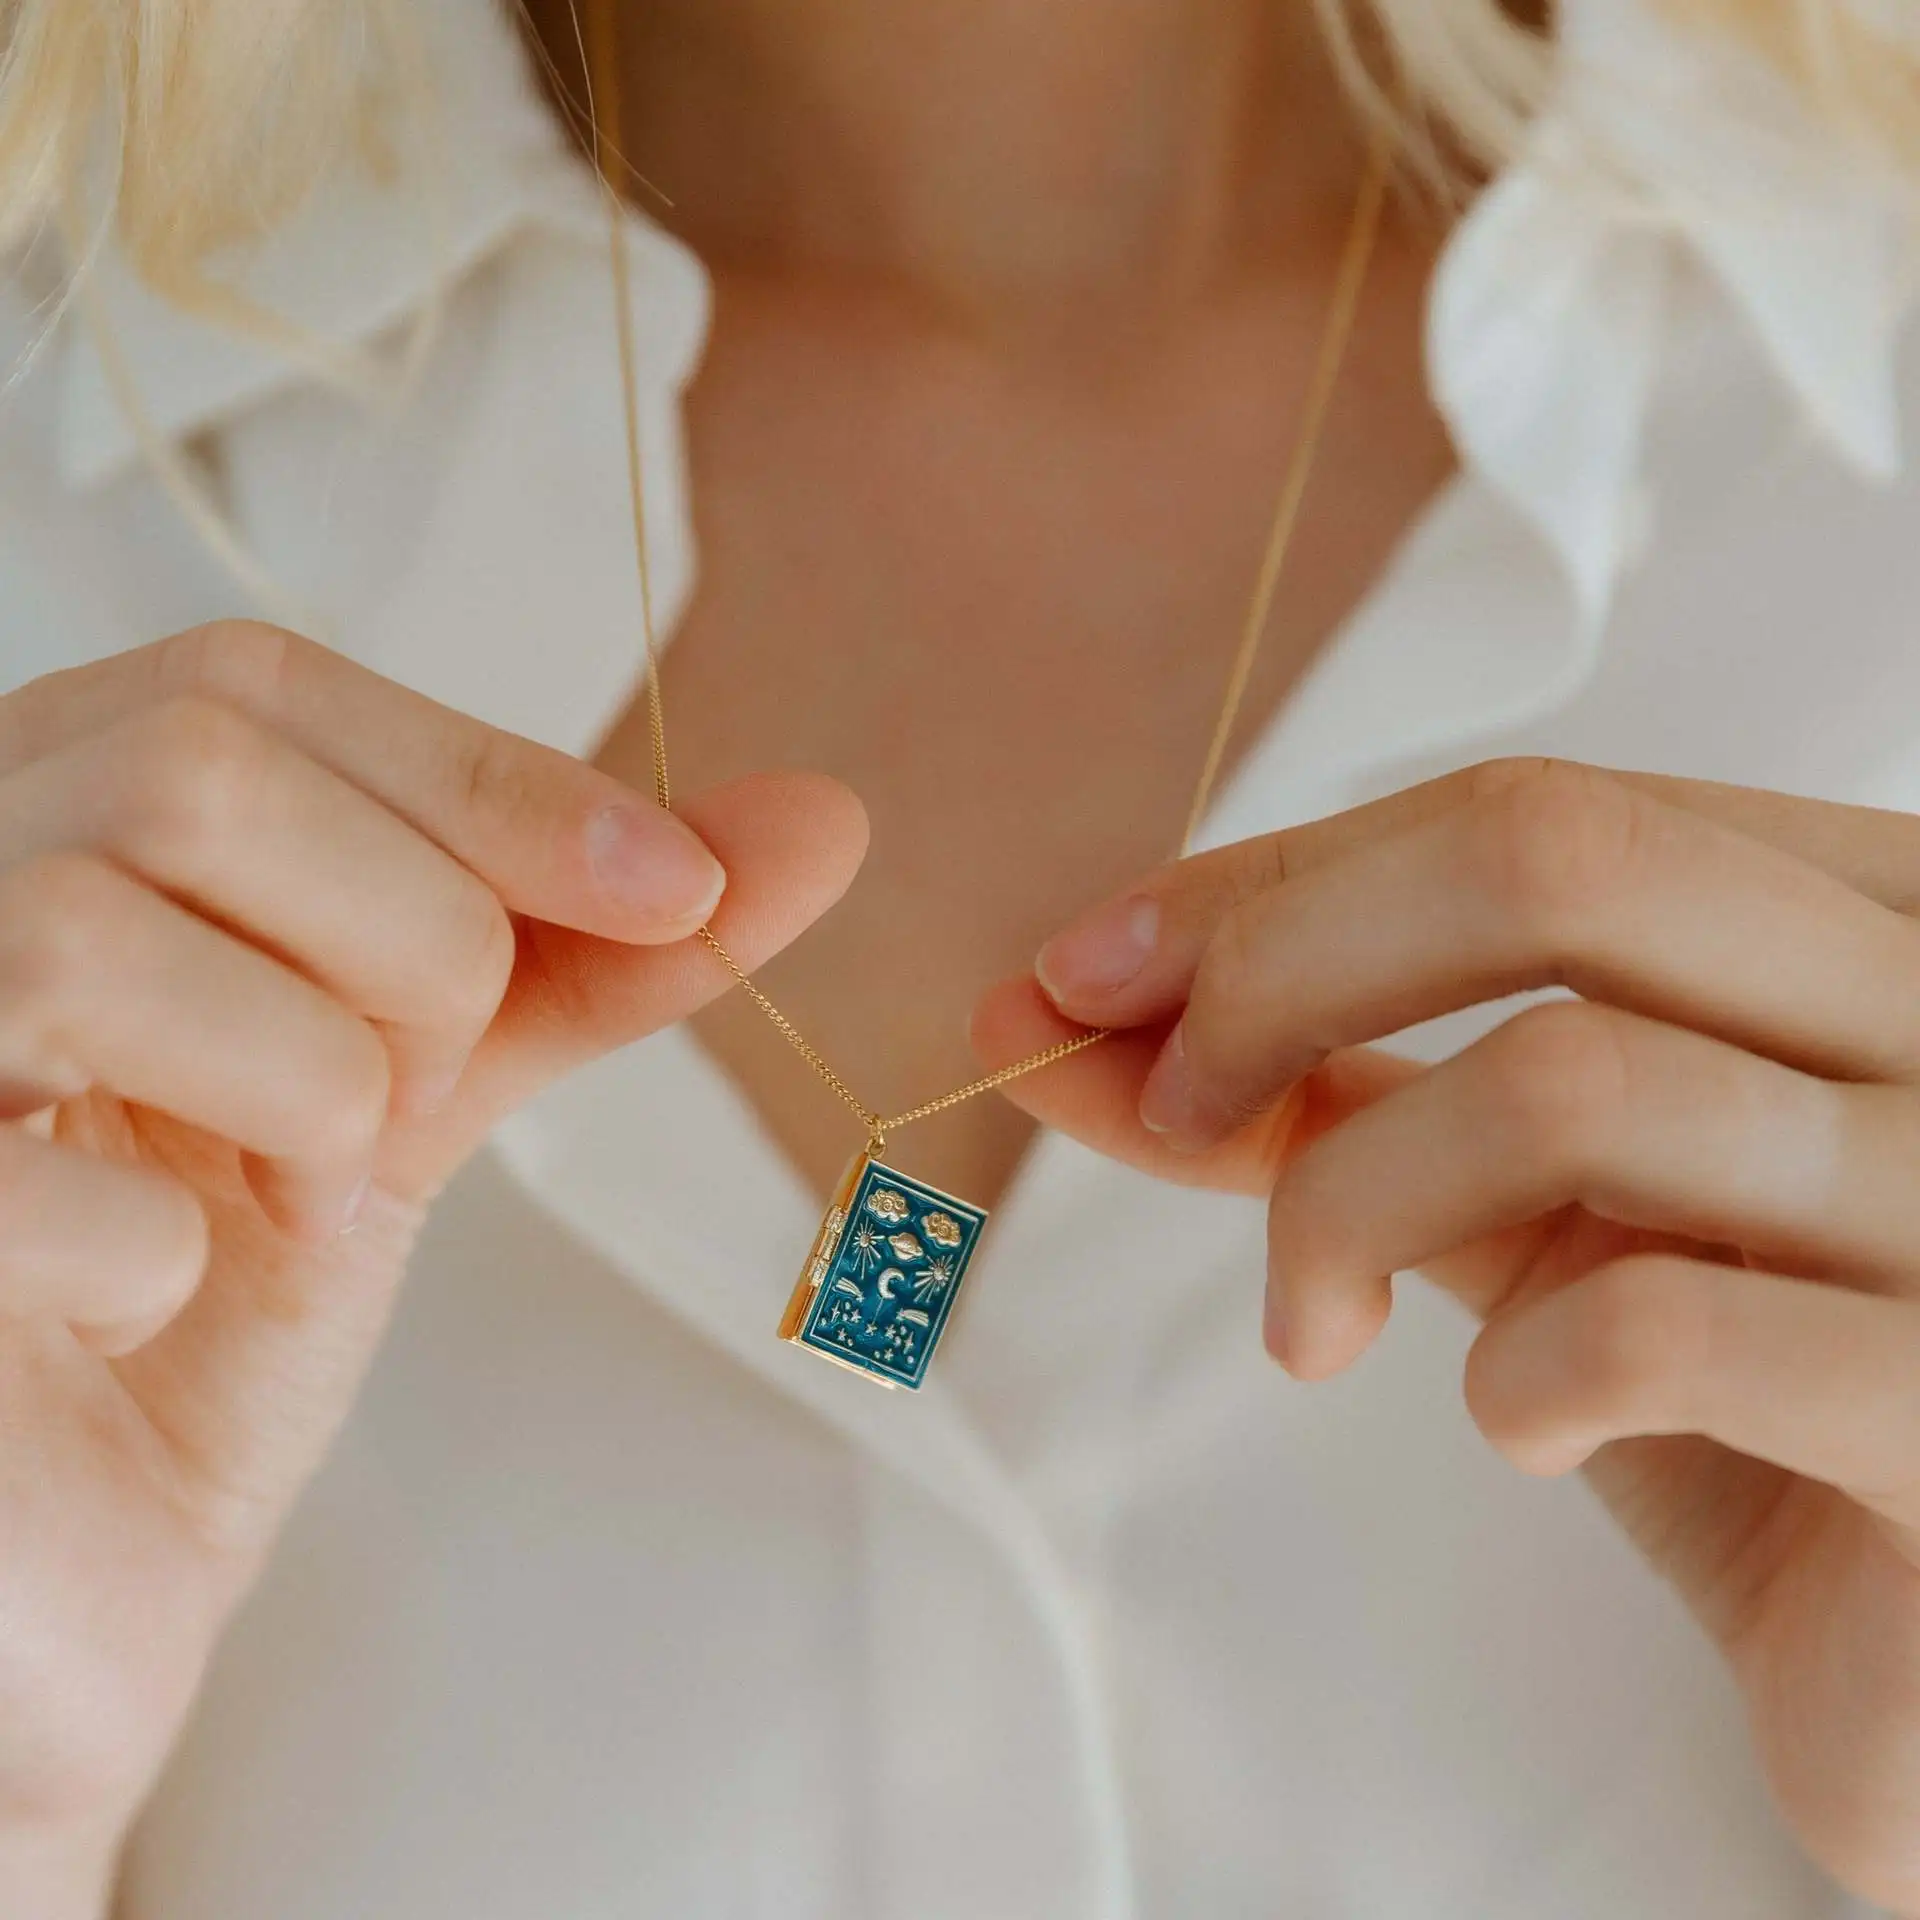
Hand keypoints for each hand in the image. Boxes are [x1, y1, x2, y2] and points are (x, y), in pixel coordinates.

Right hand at [0, 622, 865, 1915]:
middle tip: (412, 1097)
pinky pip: (31, 1198)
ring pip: (96, 936)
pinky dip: (158, 1266)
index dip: (489, 778)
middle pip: (199, 774)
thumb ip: (587, 954)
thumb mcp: (413, 1096)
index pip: (255, 690)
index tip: (678, 884)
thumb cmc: (207, 1324)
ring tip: (284, 1194)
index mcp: (43, 820)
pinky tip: (133, 1310)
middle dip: (407, 941)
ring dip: (303, 1091)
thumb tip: (814, 825)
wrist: (68, 1583)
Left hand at [980, 758, 1919, 1913]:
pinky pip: (1655, 1324)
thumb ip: (1355, 1097)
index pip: (1535, 817)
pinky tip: (1520, 1427)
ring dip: (1344, 1204)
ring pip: (1566, 1078)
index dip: (1279, 880)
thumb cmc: (1750, 1410)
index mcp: (1862, 919)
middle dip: (1279, 968)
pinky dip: (1514, 1378)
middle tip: (1166, 1103)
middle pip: (1548, 858)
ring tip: (1308, 1329)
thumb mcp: (1553, 1211)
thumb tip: (1082, 1018)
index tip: (1089, 971)